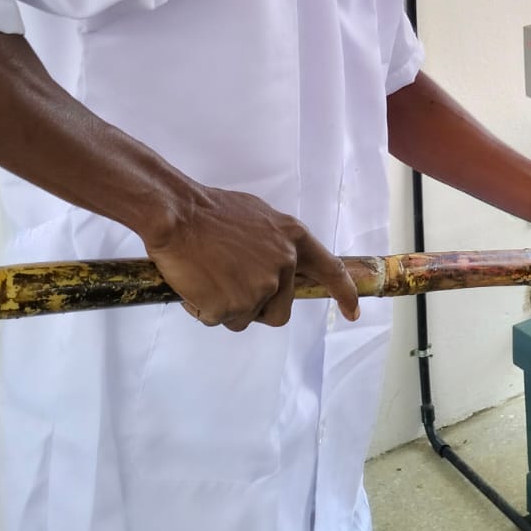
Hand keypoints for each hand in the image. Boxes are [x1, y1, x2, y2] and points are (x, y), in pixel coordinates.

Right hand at [142, 186, 359, 332]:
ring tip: (208, 278)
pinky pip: (220, 320)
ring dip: (228, 307)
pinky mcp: (235, 307)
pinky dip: (206, 309)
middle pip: (280, 310)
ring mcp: (261, 288)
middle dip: (257, 307)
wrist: (178, 215)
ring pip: (246, 317)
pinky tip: (195, 285)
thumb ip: (275, 243)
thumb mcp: (258, 217)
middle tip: (230, 286)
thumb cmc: (211, 211)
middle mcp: (284, 265)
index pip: (329, 270)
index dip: (344, 293)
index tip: (352, 312)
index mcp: (293, 239)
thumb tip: (275, 262)